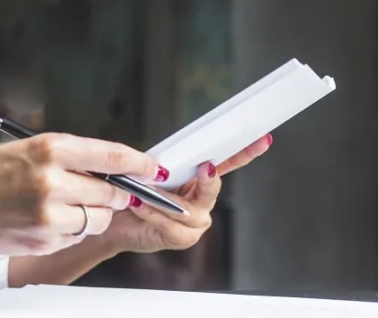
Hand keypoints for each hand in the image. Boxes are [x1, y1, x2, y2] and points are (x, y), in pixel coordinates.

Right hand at [0, 134, 165, 256]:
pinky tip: (46, 219)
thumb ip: (68, 158)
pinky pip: (76, 236)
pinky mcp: (43, 239)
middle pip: (111, 193)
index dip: (138, 164)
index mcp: (49, 148)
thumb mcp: (27, 148)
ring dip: (92, 213)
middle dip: (115, 193)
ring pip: (97, 219)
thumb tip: (109, 168)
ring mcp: (48, 214)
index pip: (110, 156)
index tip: (153, 169)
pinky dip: (71, 230)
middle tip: (104, 191)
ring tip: (65, 205)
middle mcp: (52, 180)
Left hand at [98, 135, 271, 254]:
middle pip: (212, 187)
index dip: (246, 152)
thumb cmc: (132, 192)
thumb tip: (166, 162)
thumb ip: (164, 164)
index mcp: (199, 179)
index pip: (227, 162)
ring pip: (187, 210)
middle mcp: (202, 201)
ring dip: (163, 199)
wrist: (115, 220)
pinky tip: (138, 205)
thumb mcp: (148, 170)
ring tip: (142, 193)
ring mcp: (196, 222)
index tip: (263, 139)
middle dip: (208, 179)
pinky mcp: (182, 238)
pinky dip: (152, 213)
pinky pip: (171, 225)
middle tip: (205, 168)